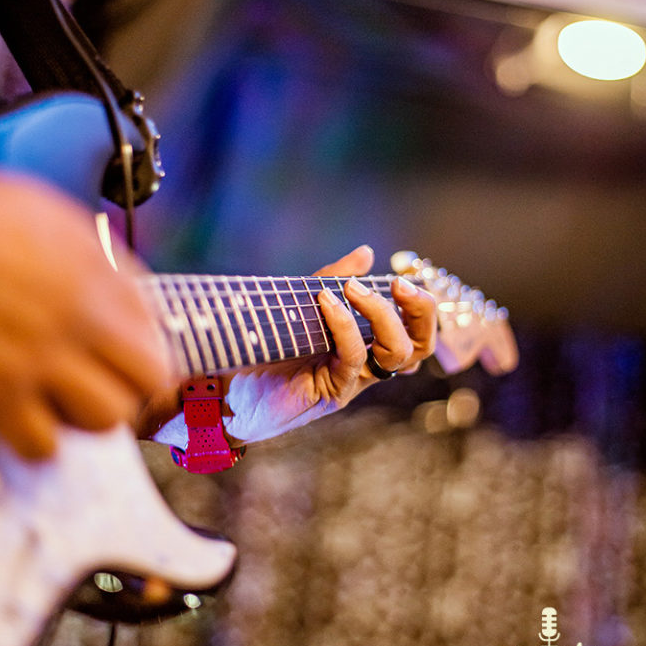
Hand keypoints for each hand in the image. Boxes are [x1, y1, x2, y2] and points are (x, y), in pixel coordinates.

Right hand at [0, 170, 171, 459]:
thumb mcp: (44, 212)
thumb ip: (93, 254)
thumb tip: (126, 286)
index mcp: (92, 274)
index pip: (156, 330)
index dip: (146, 345)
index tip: (133, 354)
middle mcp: (73, 321)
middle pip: (148, 380)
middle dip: (134, 384)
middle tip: (109, 382)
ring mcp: (34, 362)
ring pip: (105, 418)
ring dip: (90, 412)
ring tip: (66, 398)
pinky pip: (42, 445)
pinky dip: (37, 438)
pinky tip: (24, 415)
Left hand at [143, 245, 436, 447]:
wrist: (222, 390)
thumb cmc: (261, 349)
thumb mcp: (300, 305)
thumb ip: (333, 279)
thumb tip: (367, 253)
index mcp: (364, 344)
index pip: (416, 330)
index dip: (423, 306)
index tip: (406, 277)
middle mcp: (365, 366)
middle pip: (421, 347)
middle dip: (422, 313)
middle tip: (403, 286)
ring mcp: (351, 381)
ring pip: (397, 355)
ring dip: (384, 316)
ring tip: (356, 289)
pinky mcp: (331, 392)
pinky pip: (353, 359)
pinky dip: (345, 326)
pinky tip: (327, 302)